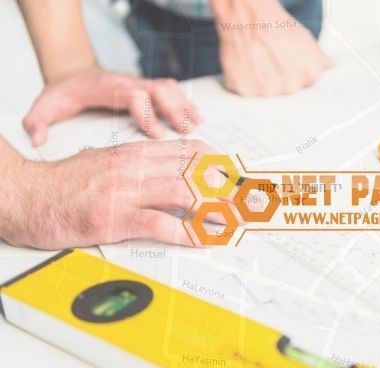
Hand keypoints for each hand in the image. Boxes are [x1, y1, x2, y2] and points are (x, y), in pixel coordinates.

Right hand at [1, 140, 239, 248]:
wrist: (25, 193)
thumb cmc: (64, 184)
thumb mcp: (106, 163)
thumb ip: (138, 166)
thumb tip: (168, 172)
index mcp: (135, 153)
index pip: (190, 153)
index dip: (221, 164)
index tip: (241, 175)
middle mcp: (136, 167)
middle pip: (194, 172)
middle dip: (229, 187)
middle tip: (251, 201)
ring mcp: (126, 191)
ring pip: (184, 192)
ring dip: (216, 208)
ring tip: (238, 221)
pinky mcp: (114, 217)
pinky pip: (159, 223)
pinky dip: (186, 232)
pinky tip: (202, 239)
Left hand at [22, 69, 202, 145]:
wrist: (72, 74)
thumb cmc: (65, 93)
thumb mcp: (45, 105)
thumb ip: (38, 121)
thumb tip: (37, 137)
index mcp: (105, 88)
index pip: (132, 95)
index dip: (146, 113)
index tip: (156, 134)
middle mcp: (126, 83)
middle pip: (157, 90)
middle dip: (174, 110)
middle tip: (187, 130)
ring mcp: (139, 84)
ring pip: (168, 88)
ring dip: (185, 105)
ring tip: (199, 124)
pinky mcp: (146, 89)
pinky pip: (172, 91)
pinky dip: (186, 103)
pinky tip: (197, 117)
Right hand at [211, 0, 332, 95]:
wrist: (249, 16)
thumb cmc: (275, 25)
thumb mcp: (304, 38)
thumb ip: (319, 57)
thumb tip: (329, 64)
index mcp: (309, 75)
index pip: (305, 83)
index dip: (294, 71)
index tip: (286, 62)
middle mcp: (290, 86)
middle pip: (284, 89)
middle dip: (278, 77)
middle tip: (270, 59)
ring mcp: (268, 90)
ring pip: (265, 92)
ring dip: (260, 80)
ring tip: (257, 59)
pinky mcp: (246, 90)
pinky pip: (246, 91)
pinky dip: (244, 80)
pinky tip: (246, 63)